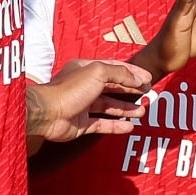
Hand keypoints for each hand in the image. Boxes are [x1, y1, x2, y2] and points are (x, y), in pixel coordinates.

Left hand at [34, 59, 152, 142]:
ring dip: (126, 109)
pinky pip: (102, 124)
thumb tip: (138, 79)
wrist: (48, 113)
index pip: (114, 68)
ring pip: (109, 106)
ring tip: (141, 111)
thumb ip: (120, 74)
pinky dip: (116, 125)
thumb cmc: (69, 90)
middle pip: (113, 88)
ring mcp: (83, 106)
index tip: (147, 78)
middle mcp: (85, 86)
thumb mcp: (98, 72)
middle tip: (147, 94)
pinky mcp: (81, 123)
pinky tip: (129, 126)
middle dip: (131, 91)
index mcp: (87, 70)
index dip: (132, 73)